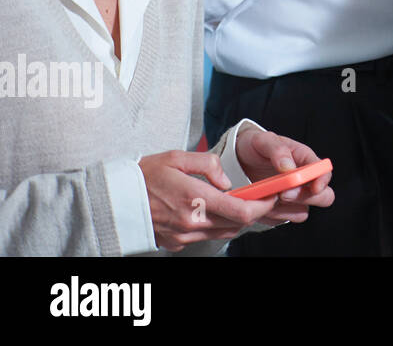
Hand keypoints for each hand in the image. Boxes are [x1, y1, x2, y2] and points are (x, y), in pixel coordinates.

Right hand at [138, 150, 277, 252]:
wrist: (112, 199)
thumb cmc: (144, 174)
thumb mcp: (177, 157)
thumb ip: (209, 164)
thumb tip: (227, 181)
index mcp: (194, 200)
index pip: (241, 211)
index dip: (262, 206)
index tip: (271, 196)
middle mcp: (191, 222)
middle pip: (236, 225)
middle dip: (253, 212)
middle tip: (260, 198)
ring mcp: (182, 236)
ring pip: (222, 232)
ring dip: (235, 220)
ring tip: (238, 202)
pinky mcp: (175, 242)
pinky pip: (204, 236)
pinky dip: (215, 225)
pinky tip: (213, 211)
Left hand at [234, 128, 334, 225]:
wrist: (238, 159)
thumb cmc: (255, 147)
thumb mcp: (264, 141)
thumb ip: (278, 150)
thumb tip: (289, 167)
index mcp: (304, 159)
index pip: (324, 171)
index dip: (323, 180)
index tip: (314, 188)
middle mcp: (304, 180)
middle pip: (324, 196)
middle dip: (306, 198)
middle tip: (284, 194)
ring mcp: (293, 197)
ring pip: (303, 212)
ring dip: (287, 209)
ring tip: (268, 200)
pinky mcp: (281, 209)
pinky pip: (284, 219)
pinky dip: (273, 216)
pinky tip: (262, 206)